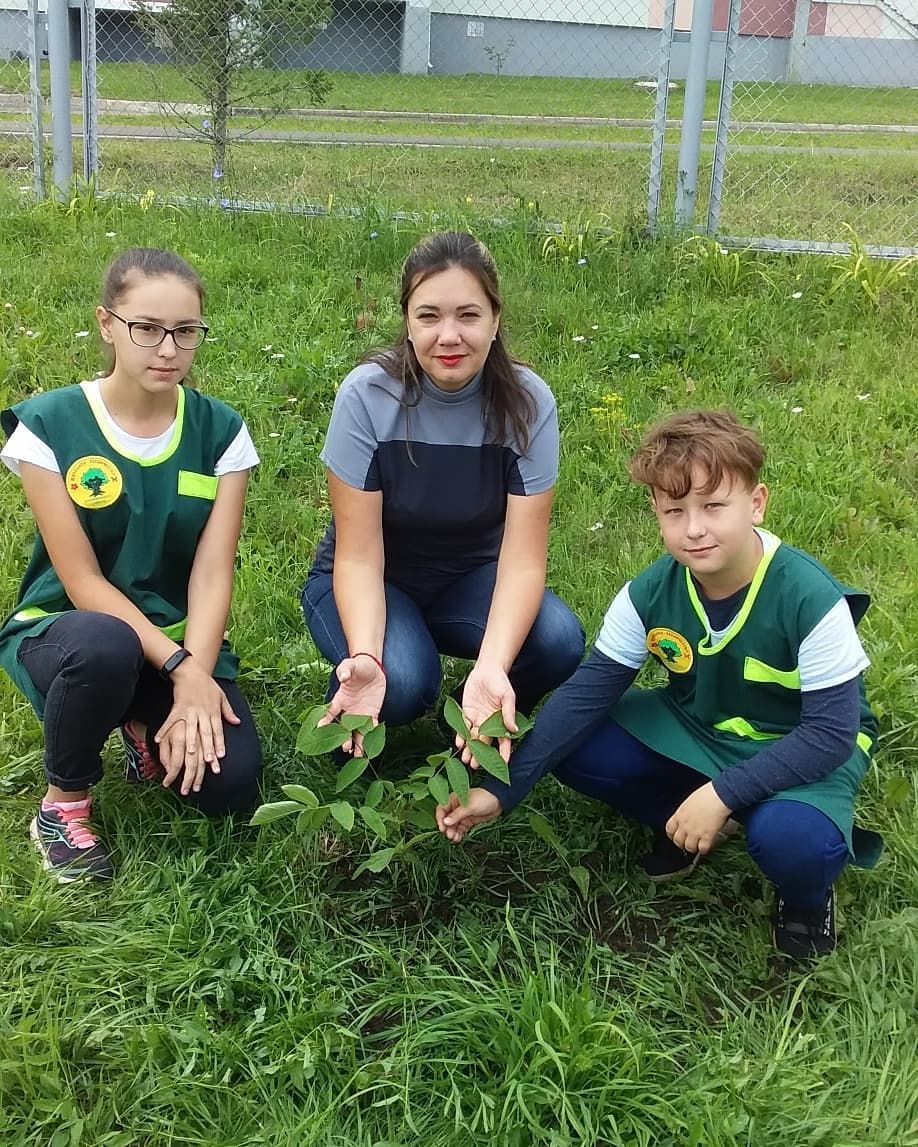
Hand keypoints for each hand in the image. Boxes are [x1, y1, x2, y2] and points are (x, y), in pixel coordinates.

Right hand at [155, 661, 239, 796]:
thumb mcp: (221, 696)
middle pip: (206, 733)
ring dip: (191, 741)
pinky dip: (164, 730)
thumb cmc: (207, 685)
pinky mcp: (177, 708)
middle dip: (208, 748)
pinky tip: (158, 740)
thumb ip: (228, 711)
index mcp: (213, 711)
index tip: (220, 757)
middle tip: (209, 762)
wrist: (191, 671)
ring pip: (191, 729)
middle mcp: (202, 712)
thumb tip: (238, 722)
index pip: (218, 731)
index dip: (219, 744)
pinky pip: (170, 721)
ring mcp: (189, 711)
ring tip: (190, 754)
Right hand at [320, 654, 386, 755]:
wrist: (372, 669)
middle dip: (343, 738)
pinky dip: (371, 733)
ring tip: (358, 755)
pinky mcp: (372, 713)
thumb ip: (346, 670)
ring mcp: (360, 713)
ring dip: (357, 743)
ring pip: (356, 731)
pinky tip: (372, 743)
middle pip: (343, 727)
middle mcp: (348, 710)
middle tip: (344, 748)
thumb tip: (343, 676)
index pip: (330, 712)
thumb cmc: (358, 667)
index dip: (324, 721)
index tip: (320, 729)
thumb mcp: (351, 665)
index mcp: (340, 699)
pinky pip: (371, 726)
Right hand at [436, 789, 502, 842]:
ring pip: (453, 825)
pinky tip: (458, 838)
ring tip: (454, 838)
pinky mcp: (468, 821)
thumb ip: (457, 815)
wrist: (499, 801)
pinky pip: (460, 829)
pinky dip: (458, 834)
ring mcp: (462, 815)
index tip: (442, 828)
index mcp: (454, 799)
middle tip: (449, 835)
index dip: (440, 818)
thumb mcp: (470, 806)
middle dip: (447, 828)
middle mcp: (456, 807)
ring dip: (452, 832)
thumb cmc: (484, 799)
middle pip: (446, 819)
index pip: (441, 809)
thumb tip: (445, 822)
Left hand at [458, 663, 516, 765]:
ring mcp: (477, 720)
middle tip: (476, 766)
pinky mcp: (467, 714)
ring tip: (466, 760)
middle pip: (485, 743)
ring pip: (473, 738)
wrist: (486, 670)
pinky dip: (461, 736)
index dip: (503, 752)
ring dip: (470, 749)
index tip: (503, 764)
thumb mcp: (507, 696)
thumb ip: (508, 712)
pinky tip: (459, 743)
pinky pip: (463, 727)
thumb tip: (514, 729)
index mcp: (501, 721)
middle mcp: (489, 724)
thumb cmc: (500, 682)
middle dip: (481, 755)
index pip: (503, 741)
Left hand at [666, 782, 731, 854]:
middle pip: (678, 841)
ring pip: (689, 848)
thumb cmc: (707, 794)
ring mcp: (695, 832)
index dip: (672, 835)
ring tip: (698, 845)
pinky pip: (702, 849)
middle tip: (687, 843)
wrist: (719, 796)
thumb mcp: (690, 801)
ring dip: (693, 848)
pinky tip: (707, 846)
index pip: (669, 829)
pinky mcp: (707, 836)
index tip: (675, 836)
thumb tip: (689, 816)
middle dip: (682, 843)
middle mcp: (685, 825)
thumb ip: (686, 812)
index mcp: (679, 814)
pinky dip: (704, 849)